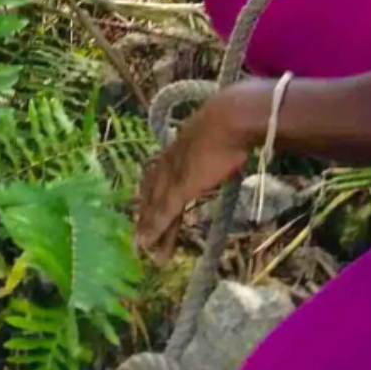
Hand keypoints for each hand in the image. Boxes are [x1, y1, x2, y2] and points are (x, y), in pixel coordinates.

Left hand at [135, 85, 263, 261]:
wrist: (231, 119)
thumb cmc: (230, 126)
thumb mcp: (219, 137)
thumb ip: (217, 146)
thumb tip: (227, 147)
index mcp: (176, 149)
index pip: (157, 179)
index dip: (151, 197)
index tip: (145, 213)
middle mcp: (169, 162)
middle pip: (153, 194)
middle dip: (146, 215)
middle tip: (138, 239)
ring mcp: (174, 174)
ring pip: (156, 205)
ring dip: (149, 227)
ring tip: (143, 249)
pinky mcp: (181, 187)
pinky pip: (164, 212)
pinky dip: (156, 228)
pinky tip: (149, 244)